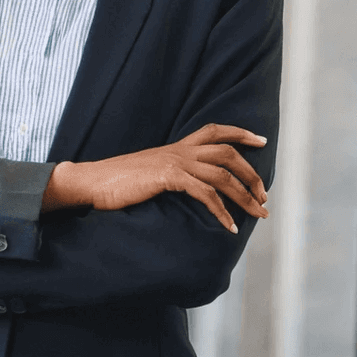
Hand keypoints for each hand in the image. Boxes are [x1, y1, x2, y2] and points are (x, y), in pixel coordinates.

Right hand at [42, 123, 268, 232]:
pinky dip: (221, 211)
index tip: (260, 140)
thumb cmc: (116, 182)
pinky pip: (205, 193)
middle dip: (251, 173)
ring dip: (244, 194)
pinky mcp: (168, 178)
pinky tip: (229, 226)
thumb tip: (185, 187)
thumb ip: (169, 174)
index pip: (214, 130)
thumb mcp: (148, 173)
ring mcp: (174, 162)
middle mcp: (178, 151)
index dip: (240, 133)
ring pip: (222, 173)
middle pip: (227, 152)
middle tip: (264, 195)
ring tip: (258, 213)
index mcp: (175, 147)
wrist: (92, 181)